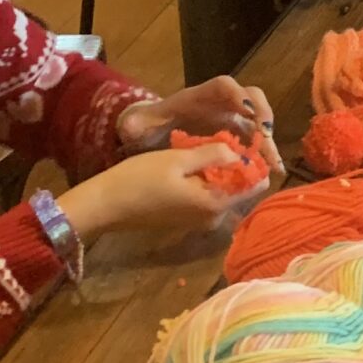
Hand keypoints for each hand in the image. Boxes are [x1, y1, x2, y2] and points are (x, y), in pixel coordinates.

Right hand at [60, 142, 257, 245]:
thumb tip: (240, 154)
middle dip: (236, 165)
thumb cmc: (140, 178)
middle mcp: (213, 218)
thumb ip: (214, 155)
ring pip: (223, 191)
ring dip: (219, 171)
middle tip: (218, 141)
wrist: (105, 205)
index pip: (256, 185)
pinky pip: (207, 198)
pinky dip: (205, 181)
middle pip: (240, 188)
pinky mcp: (186, 220)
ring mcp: (199, 221)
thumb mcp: (179, 159)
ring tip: (202, 149)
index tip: (243, 141)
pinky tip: (189, 165)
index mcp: (216, 204)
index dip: (255, 161)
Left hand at [121, 78, 283, 174]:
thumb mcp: (141, 125)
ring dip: (268, 140)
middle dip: (262, 113)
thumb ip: (136, 125)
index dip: (238, 94)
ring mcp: (232, 118)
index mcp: (200, 97)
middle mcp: (222, 103)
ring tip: (274, 164)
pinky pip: (256, 140)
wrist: (153, 133)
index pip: (224, 86)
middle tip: (265, 136)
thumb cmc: (150, 127)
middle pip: (251, 96)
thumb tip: (132, 127)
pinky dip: (265, 154)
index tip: (246, 110)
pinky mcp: (236, 134)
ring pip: (259, 120)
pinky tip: (271, 171)